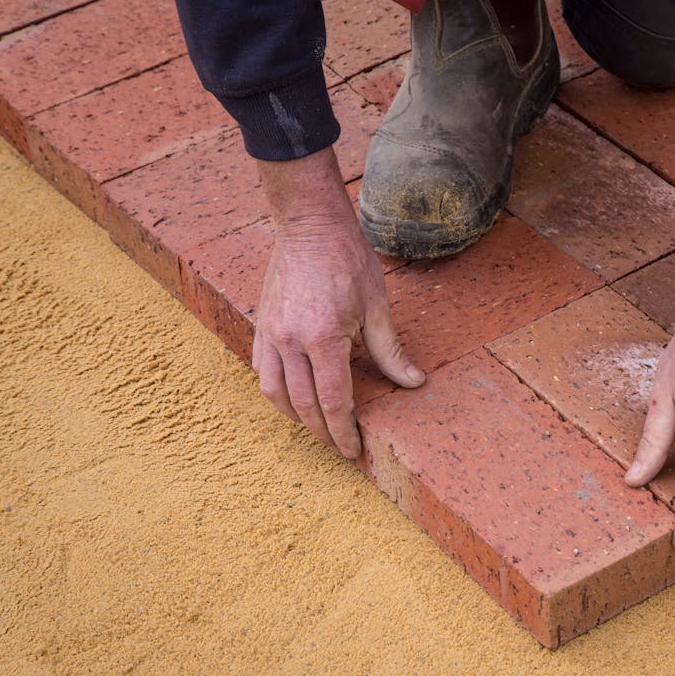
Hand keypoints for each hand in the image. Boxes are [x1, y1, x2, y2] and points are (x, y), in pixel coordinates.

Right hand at [251, 148, 424, 457]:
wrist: (309, 226)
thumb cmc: (347, 260)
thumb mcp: (377, 306)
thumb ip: (391, 351)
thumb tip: (413, 382)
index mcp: (323, 337)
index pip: (332, 401)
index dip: (343, 431)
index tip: (354, 450)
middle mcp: (290, 340)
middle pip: (304, 405)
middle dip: (323, 432)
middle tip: (340, 447)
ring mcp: (270, 334)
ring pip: (275, 394)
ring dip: (297, 418)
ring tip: (318, 429)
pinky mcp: (261, 326)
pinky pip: (261, 372)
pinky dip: (276, 393)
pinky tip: (293, 400)